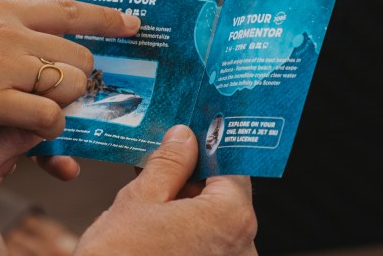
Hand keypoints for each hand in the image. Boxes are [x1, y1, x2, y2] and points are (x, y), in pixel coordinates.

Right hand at [0, 0, 140, 137]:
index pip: (66, 7)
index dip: (104, 17)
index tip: (133, 22)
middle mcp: (6, 31)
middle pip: (78, 53)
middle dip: (86, 80)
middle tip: (83, 98)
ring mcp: (0, 62)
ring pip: (70, 83)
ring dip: (69, 105)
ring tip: (57, 121)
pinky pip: (46, 116)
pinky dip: (51, 130)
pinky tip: (40, 139)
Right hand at [75, 125, 257, 255]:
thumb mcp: (139, 199)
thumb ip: (169, 164)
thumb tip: (183, 138)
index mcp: (230, 218)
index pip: (232, 166)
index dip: (207, 148)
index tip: (189, 139)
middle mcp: (244, 249)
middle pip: (225, 198)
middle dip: (193, 183)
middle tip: (159, 173)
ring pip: (215, 226)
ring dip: (189, 213)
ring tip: (151, 211)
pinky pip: (209, 250)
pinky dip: (189, 239)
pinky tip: (158, 236)